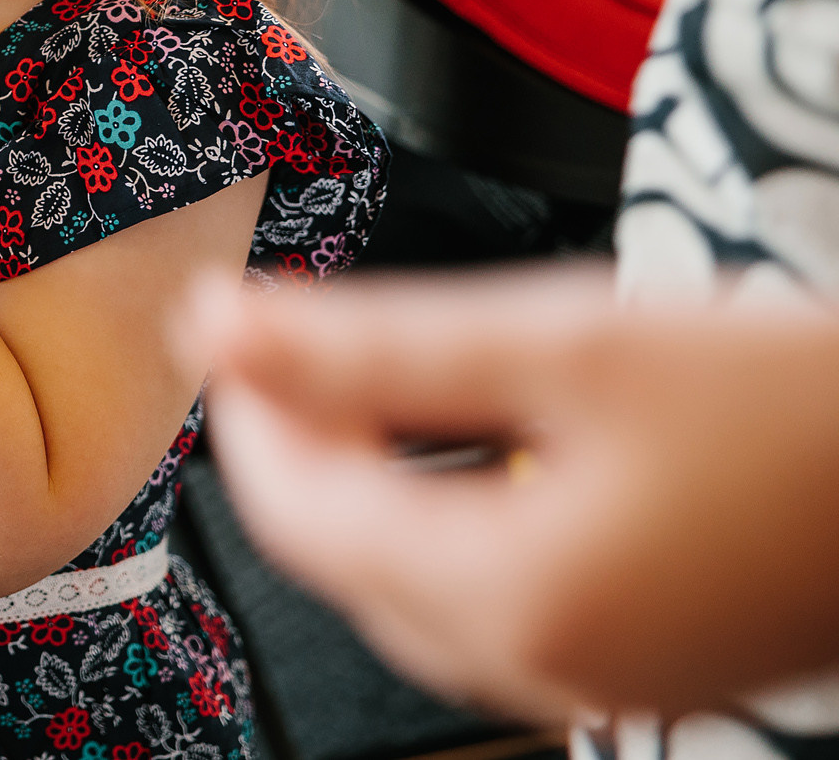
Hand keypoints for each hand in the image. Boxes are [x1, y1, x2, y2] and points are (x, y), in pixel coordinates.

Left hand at [189, 268, 838, 720]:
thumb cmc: (796, 400)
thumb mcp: (567, 342)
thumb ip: (373, 346)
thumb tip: (216, 324)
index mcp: (510, 598)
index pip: (298, 516)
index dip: (249, 408)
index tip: (224, 317)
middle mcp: (542, 669)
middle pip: (345, 560)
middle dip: (301, 447)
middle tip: (287, 337)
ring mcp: (600, 682)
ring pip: (413, 587)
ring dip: (368, 485)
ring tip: (365, 373)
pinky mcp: (648, 663)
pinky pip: (496, 603)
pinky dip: (449, 520)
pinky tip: (470, 441)